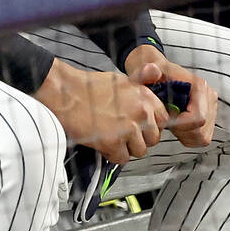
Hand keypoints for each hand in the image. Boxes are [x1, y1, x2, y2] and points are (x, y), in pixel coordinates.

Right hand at [34, 57, 169, 164]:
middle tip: (124, 133)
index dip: (151, 124)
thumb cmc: (89, 87)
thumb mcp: (121, 80)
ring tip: (112, 137)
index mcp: (144, 96)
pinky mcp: (114, 142)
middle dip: (140, 139)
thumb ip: (141, 82)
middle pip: (154, 139)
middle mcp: (140, 111)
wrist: (66, 94)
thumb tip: (155, 72)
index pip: (163, 119)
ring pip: (140, 151)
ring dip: (126, 148)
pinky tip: (104, 143)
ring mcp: (128, 128)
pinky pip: (122, 158)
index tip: (141, 126)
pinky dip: (112, 154)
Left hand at [124, 44, 217, 147]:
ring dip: (183, 134)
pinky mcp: (208, 119)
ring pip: (201, 137)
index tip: (166, 120)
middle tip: (166, 119)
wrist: (158, 74)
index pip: (198, 118)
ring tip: (170, 120)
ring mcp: (211, 109)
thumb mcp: (148, 71)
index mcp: (199, 86)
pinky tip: (176, 124)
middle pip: (201, 131)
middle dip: (181, 130)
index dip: (180, 125)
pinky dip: (187, 136)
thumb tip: (153, 71)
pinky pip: (201, 139)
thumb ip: (148, 72)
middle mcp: (208, 97)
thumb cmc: (155, 74)